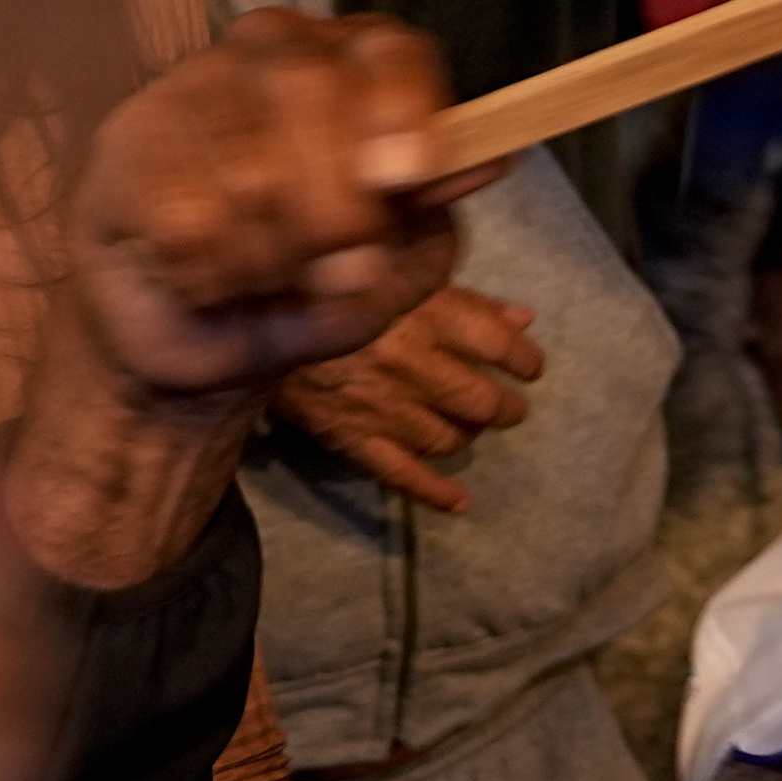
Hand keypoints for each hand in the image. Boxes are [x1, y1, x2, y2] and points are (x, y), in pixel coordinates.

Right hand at [63, 16, 466, 417]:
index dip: (405, 107)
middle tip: (337, 272)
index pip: (390, 49)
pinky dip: (213, 272)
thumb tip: (489, 158)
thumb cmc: (301, 295)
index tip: (408, 175)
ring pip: (253, 167)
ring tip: (264, 280)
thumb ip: (429, 219)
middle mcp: (272, 51)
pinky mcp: (126, 142)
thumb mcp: (385, 274)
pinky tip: (205, 276)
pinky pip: (188, 215)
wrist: (196, 349)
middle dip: (339, 212)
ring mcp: (189, 87)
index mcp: (353, 64)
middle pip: (316, 97)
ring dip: (273, 259)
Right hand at [273, 282, 545, 511]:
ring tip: (469, 429)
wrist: (253, 320)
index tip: (529, 366)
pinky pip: (403, 476)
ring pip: (450, 439)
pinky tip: (458, 502)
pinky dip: (434, 493)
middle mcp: (415, 365)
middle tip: (506, 407)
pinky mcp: (355, 440)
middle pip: (483, 401)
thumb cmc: (333, 289)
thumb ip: (464, 299)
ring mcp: (386, 407)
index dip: (525, 359)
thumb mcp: (401, 278)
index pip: (501, 345)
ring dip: (468, 438)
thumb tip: (523, 317)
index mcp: (428, 314)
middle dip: (506, 408)